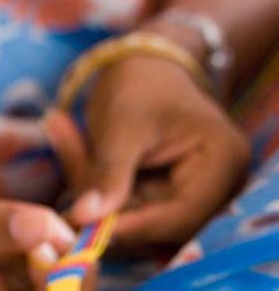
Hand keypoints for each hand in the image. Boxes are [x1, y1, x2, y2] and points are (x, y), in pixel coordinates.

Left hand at [70, 56, 249, 244]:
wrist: (145, 64)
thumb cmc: (140, 82)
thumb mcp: (122, 125)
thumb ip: (107, 174)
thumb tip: (82, 219)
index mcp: (223, 164)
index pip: (178, 217)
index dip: (130, 225)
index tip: (83, 221)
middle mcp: (220, 189)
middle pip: (158, 224)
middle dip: (108, 209)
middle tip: (66, 176)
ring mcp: (195, 197)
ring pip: (138, 221)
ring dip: (98, 198)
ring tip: (67, 142)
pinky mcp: (167, 201)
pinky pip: (130, 212)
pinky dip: (99, 193)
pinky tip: (75, 151)